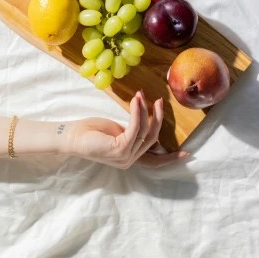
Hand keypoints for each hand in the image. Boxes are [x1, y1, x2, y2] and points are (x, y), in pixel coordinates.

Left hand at [65, 91, 189, 168]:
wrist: (71, 136)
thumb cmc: (91, 132)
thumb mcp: (117, 132)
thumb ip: (132, 132)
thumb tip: (145, 122)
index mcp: (129, 158)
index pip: (154, 162)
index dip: (170, 158)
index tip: (187, 154)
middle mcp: (129, 161)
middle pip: (153, 139)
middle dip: (157, 119)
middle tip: (159, 101)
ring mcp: (125, 157)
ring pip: (146, 132)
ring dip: (146, 111)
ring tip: (142, 95)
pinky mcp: (120, 148)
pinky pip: (136, 128)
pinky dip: (138, 113)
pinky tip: (136, 101)